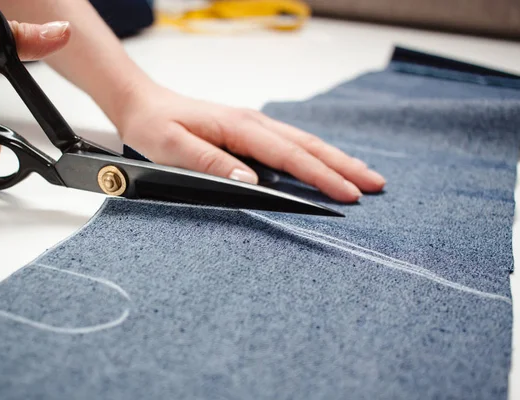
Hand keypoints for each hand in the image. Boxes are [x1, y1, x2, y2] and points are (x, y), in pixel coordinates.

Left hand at [117, 84, 385, 202]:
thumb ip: (210, 163)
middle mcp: (254, 123)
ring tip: (365, 175)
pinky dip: (317, 155)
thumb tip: (250, 181)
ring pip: (305, 143)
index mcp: (240, 127)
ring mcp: (255, 125)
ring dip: (337, 159)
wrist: (145, 104)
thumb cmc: (156, 126)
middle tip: (377, 185)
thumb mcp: (173, 147)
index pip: (289, 156)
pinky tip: (328, 164)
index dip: (321, 176)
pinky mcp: (251, 132)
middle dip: (345, 166)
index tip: (348, 193)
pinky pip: (292, 144)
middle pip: (309, 146)